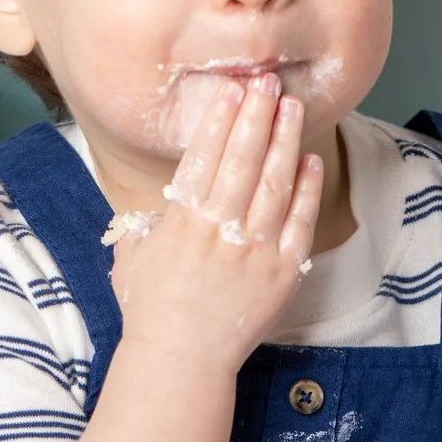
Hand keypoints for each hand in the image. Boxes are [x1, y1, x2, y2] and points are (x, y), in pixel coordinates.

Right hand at [111, 71, 323, 375]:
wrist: (182, 360)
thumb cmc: (150, 310)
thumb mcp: (133, 257)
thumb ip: (144, 223)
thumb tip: (154, 202)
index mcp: (182, 222)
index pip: (204, 159)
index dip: (219, 121)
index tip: (230, 90)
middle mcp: (220, 231)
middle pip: (242, 161)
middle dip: (255, 116)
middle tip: (265, 81)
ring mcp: (255, 251)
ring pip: (273, 184)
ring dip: (282, 141)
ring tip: (289, 106)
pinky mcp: (282, 273)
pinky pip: (298, 223)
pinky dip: (305, 189)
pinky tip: (308, 160)